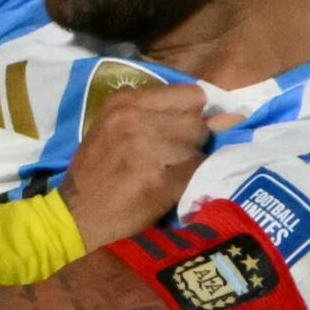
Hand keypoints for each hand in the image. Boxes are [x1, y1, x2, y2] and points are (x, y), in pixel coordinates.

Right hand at [62, 76, 212, 246]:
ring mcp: (146, 146)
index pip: (191, 94)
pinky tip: (165, 190)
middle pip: (196, 122)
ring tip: (162, 175)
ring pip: (197, 148)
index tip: (178, 133)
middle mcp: (135, 117)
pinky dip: (186, 183)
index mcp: (125, 100)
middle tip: (165, 160)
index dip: (191, 116)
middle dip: (190, 142)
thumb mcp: (119, 129)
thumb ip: (167, 117)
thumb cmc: (98, 171)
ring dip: (188, 164)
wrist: (75, 214)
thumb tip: (234, 117)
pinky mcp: (158, 177)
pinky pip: (194, 172)